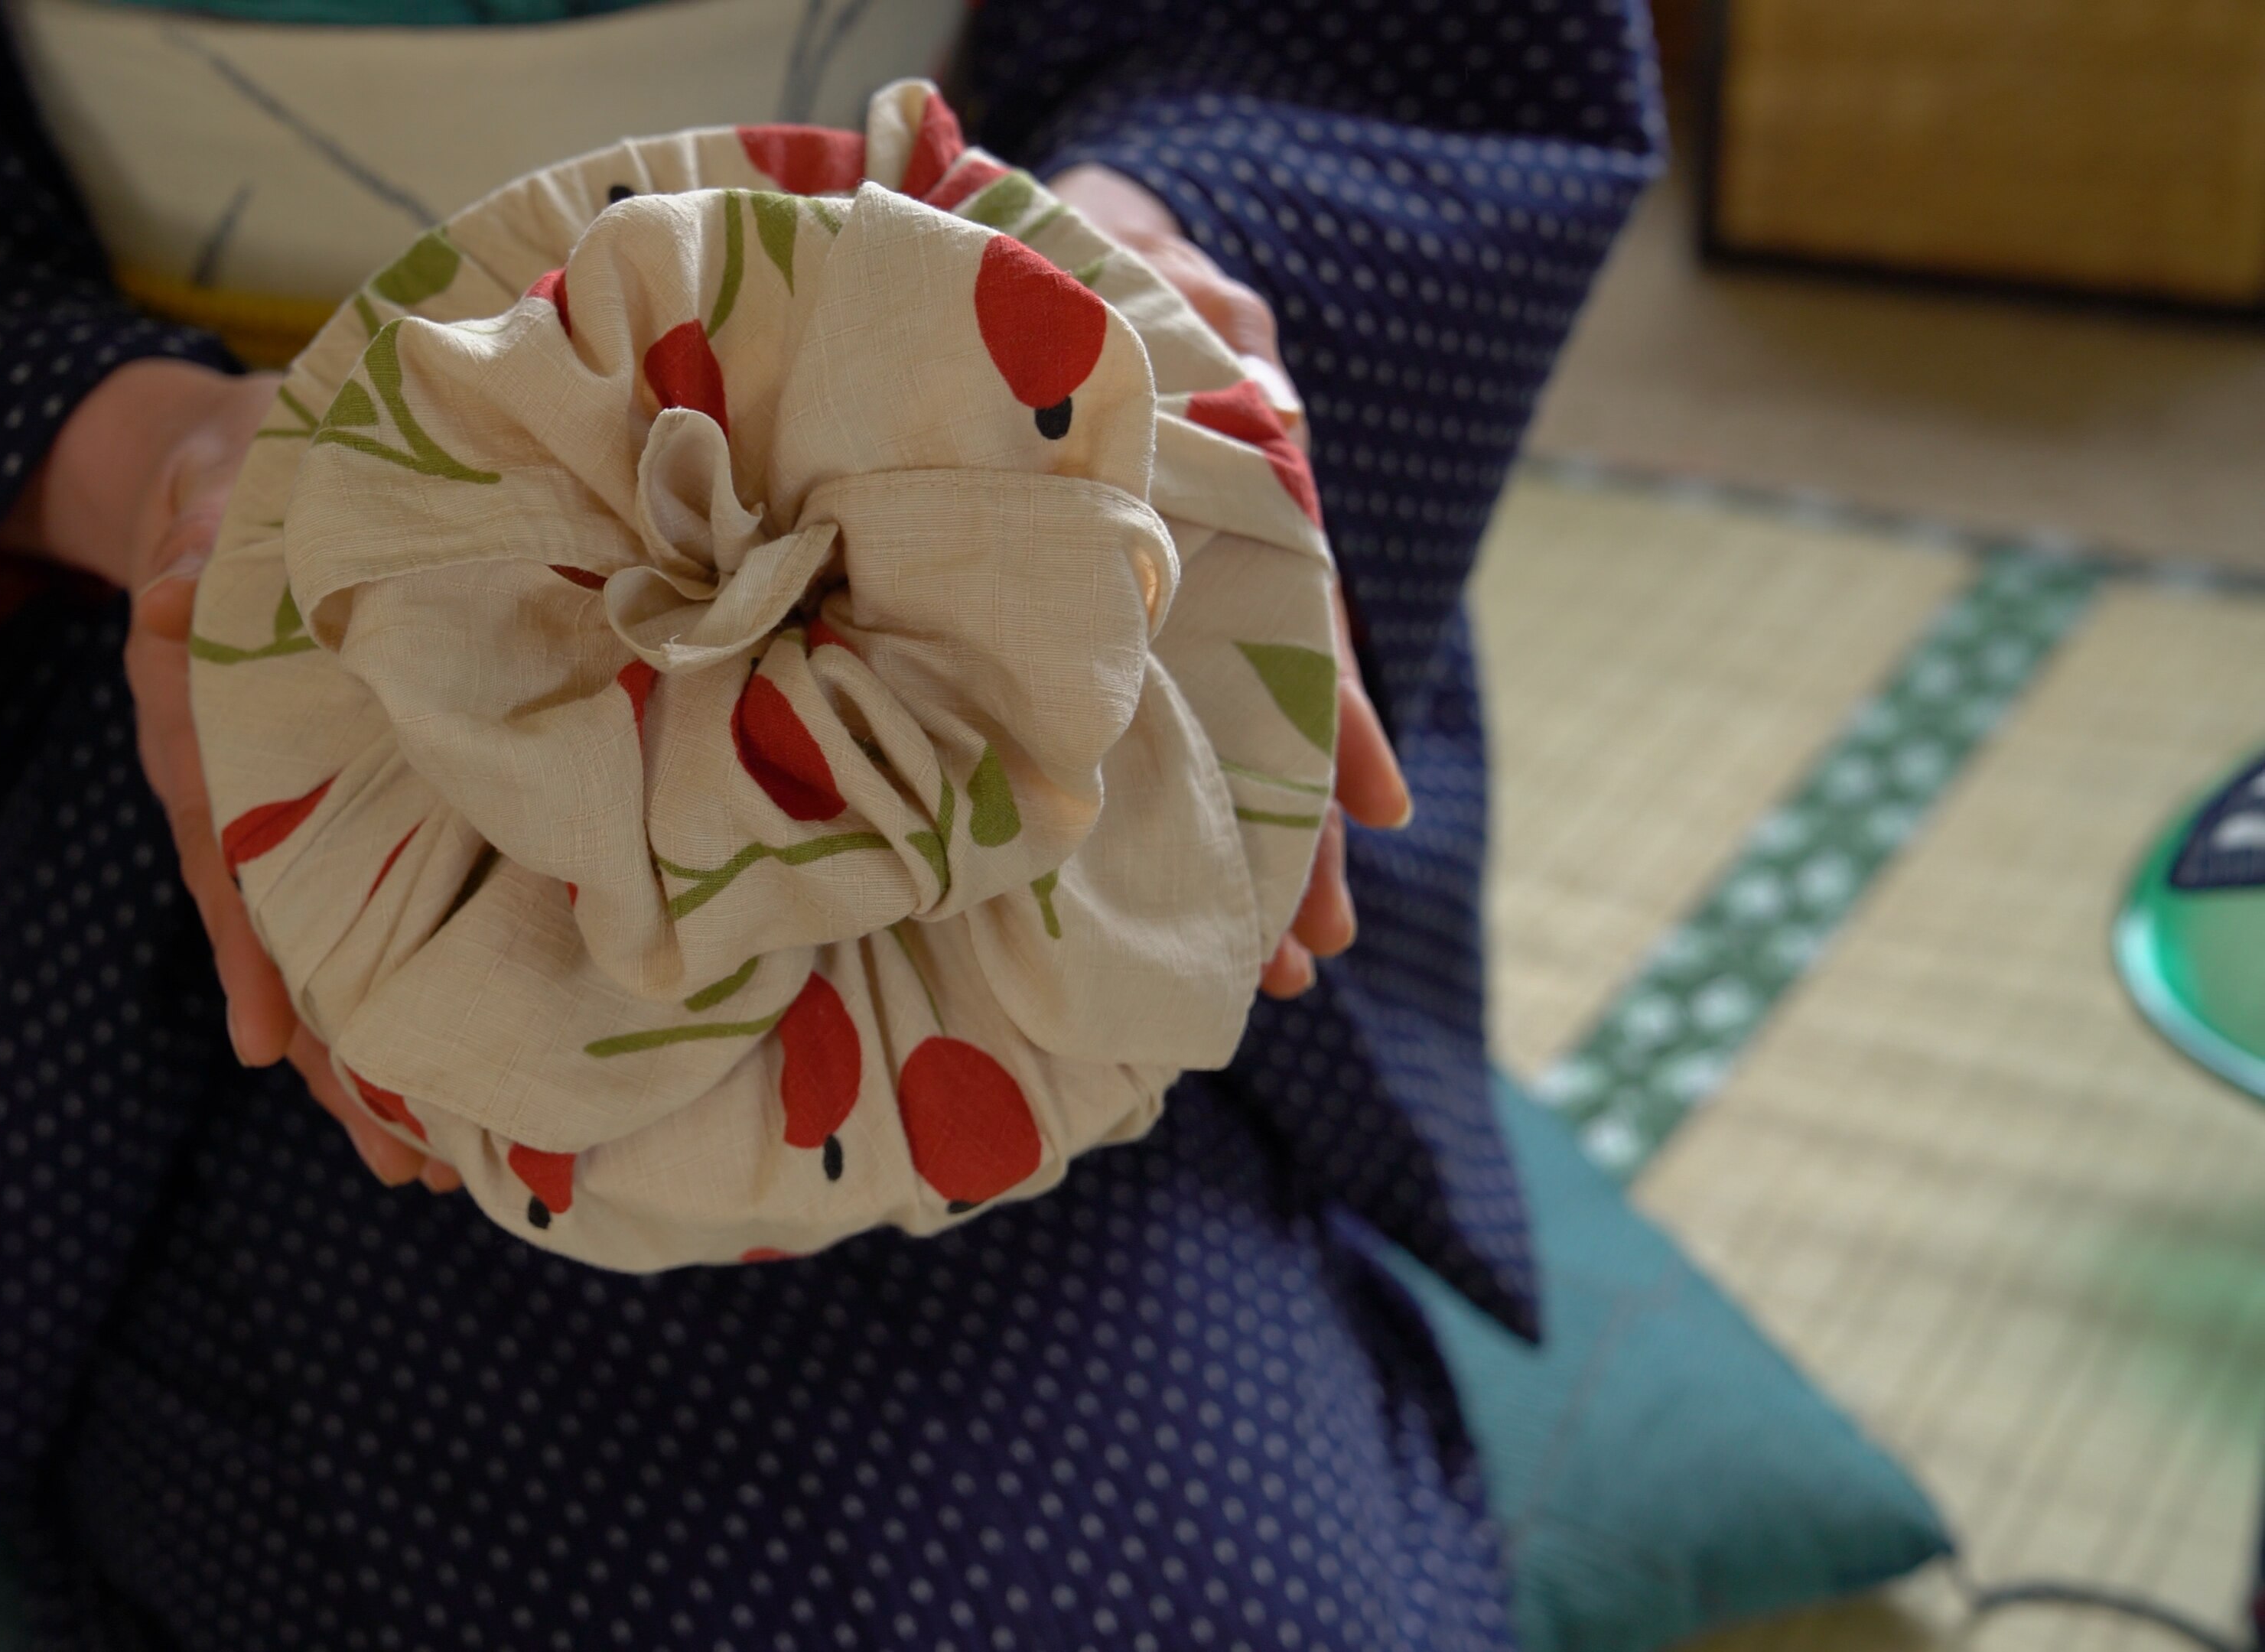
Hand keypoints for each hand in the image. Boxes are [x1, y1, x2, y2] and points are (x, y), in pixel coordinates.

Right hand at [0, 358, 460, 1190]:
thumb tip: (166, 582)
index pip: (230, 851)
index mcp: (210, 712)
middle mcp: (245, 778)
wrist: (239, 458)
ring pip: (327, 943)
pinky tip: (414, 1074)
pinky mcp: (342, 799)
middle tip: (401, 1165)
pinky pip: (359, 903)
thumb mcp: (213, 478)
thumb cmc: (240, 468)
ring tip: (424, 1163)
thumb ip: (196, 528)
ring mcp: (293, 801)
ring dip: (369, 1051)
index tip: (277, 1048)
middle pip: (286, 935)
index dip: (250, 949)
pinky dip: (378, 984)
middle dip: (338, 1055)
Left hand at [1047, 164, 1413, 998]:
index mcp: (1237, 516)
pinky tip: (1162, 903)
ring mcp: (1136, 613)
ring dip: (1235, 852)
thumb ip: (1223, 334)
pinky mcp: (1058, 622)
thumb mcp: (1172, 282)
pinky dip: (1140, 811)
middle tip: (1310, 954)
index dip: (1340, 727)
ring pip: (1196, 747)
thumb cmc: (1108, 270)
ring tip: (1263, 966)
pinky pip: (1108, 729)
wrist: (1019, 263)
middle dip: (1295, 838)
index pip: (1303, 635)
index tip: (1376, 816)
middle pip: (1267, 722)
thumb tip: (1277, 409)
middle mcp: (1200, 583)